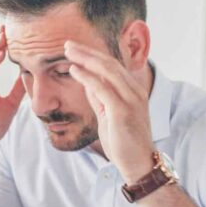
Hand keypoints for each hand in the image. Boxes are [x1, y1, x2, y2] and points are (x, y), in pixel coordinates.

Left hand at [64, 40, 153, 182]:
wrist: (138, 164)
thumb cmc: (123, 142)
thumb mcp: (108, 116)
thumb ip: (100, 99)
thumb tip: (87, 84)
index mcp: (132, 90)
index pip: (111, 65)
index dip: (93, 54)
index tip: (75, 48)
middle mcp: (134, 91)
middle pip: (108, 62)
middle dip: (87, 51)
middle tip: (67, 43)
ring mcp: (130, 99)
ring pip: (106, 70)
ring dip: (85, 58)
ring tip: (68, 50)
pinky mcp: (122, 111)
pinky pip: (102, 88)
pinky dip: (87, 76)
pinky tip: (74, 69)